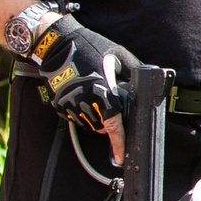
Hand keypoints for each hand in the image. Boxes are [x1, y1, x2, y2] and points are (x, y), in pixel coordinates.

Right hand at [30, 16, 135, 137]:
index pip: (113, 124)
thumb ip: (131, 73)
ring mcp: (69, 103)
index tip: (119, 156)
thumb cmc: (88, 47)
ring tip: (96, 100)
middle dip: (108, 124)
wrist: (55, 44)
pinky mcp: (58, 103)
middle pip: (100, 127)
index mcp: (102, 90)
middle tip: (111, 109)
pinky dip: (81, 113)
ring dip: (95, 119)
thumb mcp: (117, 56)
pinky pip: (74, 117)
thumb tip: (145, 84)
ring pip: (87, 124)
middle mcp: (85, 100)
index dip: (118, 141)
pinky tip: (82, 97)